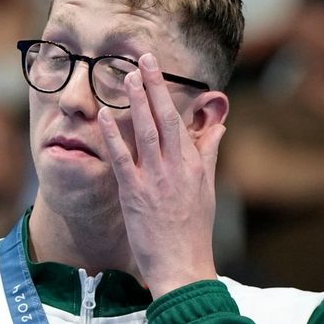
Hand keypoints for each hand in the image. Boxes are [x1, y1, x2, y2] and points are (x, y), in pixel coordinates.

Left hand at [97, 53, 224, 298]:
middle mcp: (177, 166)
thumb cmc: (193, 230)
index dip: (166, 93)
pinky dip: (113, 136)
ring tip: (127, 75)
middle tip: (143, 58)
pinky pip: (122, 159)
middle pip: (165, 117)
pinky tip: (104, 116)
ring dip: (137, 101)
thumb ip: (208, 154)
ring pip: (146, 131)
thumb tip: (219, 127)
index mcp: (193, 164)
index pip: (180, 120)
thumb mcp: (206, 189)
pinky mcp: (135, 194)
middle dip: (154, 85)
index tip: (155, 70)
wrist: (182, 265)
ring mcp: (156, 179)